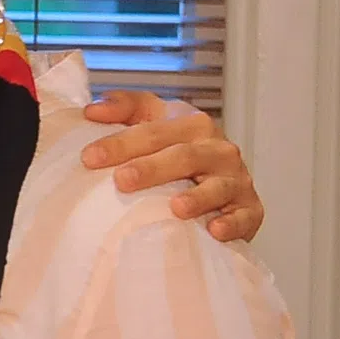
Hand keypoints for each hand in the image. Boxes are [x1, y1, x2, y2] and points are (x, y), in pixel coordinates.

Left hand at [82, 89, 262, 242]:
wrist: (222, 181)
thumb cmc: (176, 150)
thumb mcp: (153, 119)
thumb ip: (124, 108)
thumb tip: (92, 110)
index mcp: (191, 124)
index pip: (154, 131)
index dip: (121, 143)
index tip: (89, 157)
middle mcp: (217, 149)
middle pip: (184, 156)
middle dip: (152, 168)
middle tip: (122, 180)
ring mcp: (236, 179)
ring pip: (217, 187)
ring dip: (197, 198)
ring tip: (175, 208)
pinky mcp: (251, 209)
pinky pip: (244, 216)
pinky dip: (232, 223)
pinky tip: (214, 230)